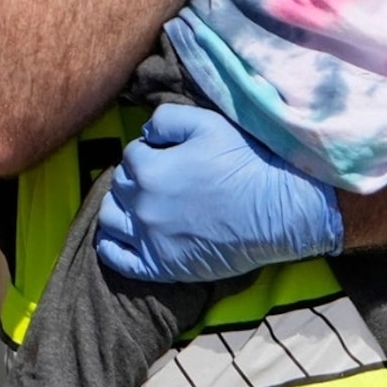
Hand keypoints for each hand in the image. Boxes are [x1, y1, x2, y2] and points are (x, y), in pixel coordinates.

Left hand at [96, 104, 341, 282]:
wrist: (276, 210)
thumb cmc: (246, 163)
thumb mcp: (208, 123)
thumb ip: (166, 119)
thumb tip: (145, 133)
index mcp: (148, 169)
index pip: (131, 154)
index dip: (149, 152)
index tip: (168, 156)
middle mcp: (141, 205)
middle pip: (120, 185)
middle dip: (135, 178)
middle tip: (161, 180)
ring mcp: (148, 239)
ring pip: (110, 219)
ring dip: (120, 207)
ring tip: (139, 205)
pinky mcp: (159, 267)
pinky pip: (116, 259)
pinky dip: (111, 246)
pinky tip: (122, 237)